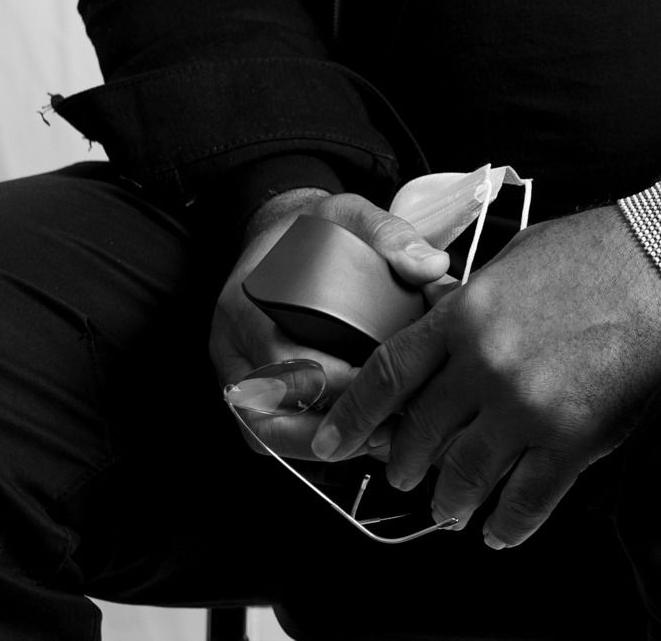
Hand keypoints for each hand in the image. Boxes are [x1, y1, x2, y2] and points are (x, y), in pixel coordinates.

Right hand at [210, 188, 450, 459]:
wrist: (280, 234)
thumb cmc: (312, 230)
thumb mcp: (350, 215)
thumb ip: (388, 235)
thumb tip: (430, 267)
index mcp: (244, 303)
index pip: (280, 359)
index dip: (332, 381)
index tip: (381, 383)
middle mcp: (230, 347)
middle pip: (268, 412)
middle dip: (330, 425)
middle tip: (387, 423)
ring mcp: (235, 375)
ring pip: (267, 434)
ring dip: (320, 444)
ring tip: (377, 437)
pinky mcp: (248, 394)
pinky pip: (271, 434)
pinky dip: (309, 443)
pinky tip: (356, 436)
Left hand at [309, 205, 660, 547]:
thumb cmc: (591, 250)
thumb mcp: (510, 261)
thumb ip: (470, 307)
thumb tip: (442, 340)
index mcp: (465, 313)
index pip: (388, 375)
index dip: (353, 416)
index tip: (332, 442)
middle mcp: (485, 364)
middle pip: (420, 436)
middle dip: (405, 465)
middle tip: (404, 476)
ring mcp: (527, 406)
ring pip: (464, 479)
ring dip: (450, 504)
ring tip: (449, 511)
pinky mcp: (572, 438)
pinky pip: (525, 503)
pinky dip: (506, 526)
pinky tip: (499, 530)